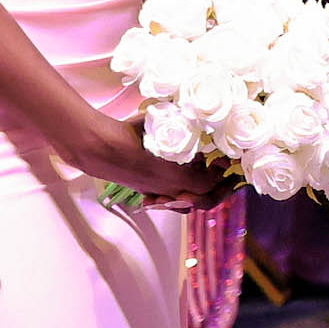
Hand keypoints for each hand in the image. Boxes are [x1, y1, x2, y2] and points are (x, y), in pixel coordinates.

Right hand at [58, 108, 240, 207]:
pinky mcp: (145, 191)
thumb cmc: (129, 134)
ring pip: (186, 203)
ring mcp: (156, 193)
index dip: (223, 174)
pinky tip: (186, 181)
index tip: (228, 162)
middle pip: (202, 200)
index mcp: (175, 176)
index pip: (209, 183)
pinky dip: (184, 195)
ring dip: (202, 194)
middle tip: (232, 180)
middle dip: (220, 191)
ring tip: (211, 180)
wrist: (97, 147)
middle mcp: (168, 190)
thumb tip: (205, 124)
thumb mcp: (163, 128)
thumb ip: (186, 129)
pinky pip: (171, 201)